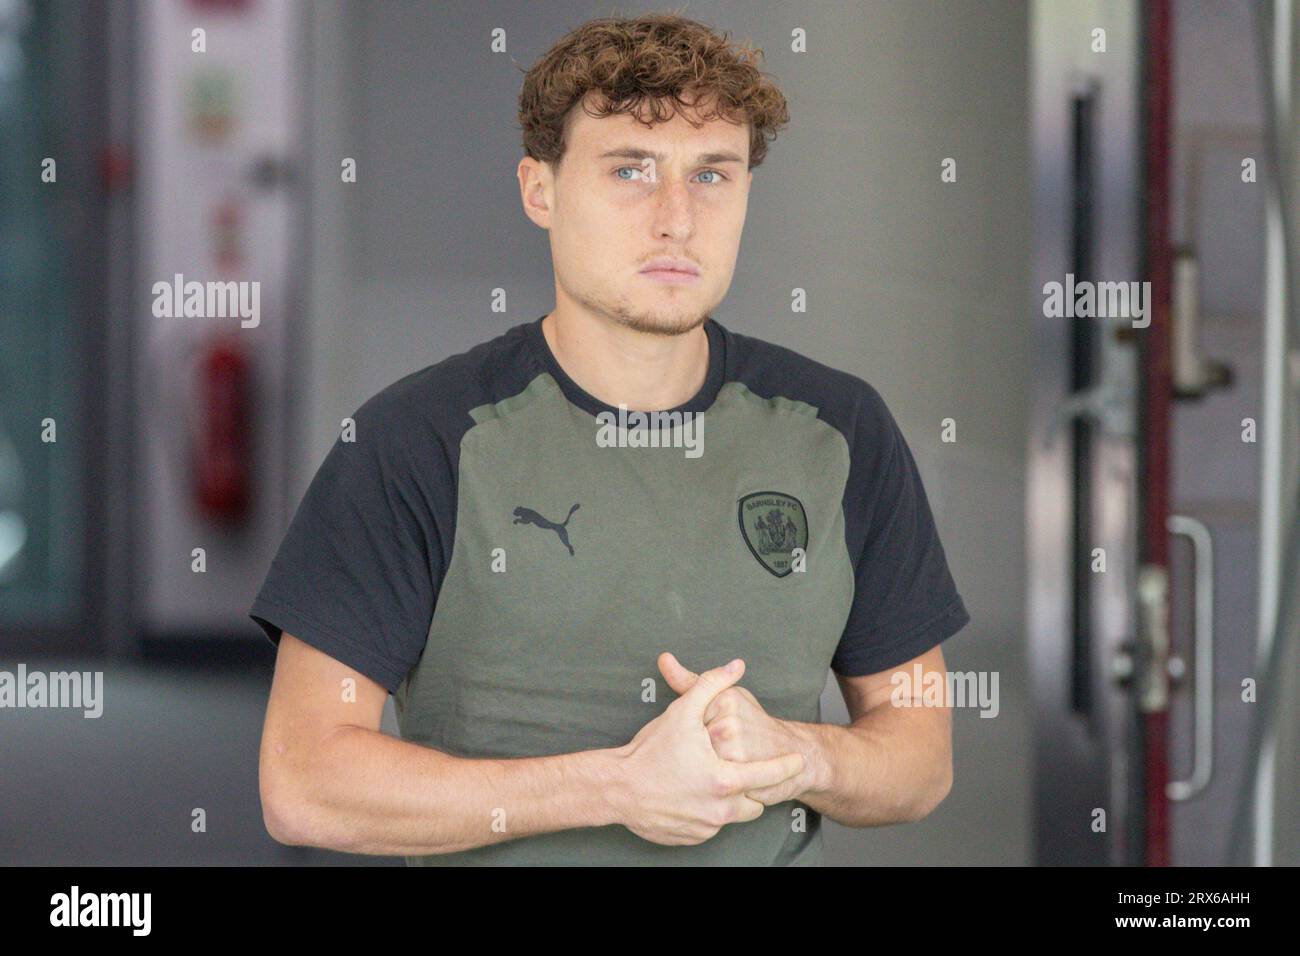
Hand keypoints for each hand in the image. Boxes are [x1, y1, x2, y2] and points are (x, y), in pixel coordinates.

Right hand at [611, 658, 805, 845]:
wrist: (617, 788)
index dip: (786, 766)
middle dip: (752, 788)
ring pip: (733, 817)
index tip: (796, 762)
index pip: (769, 775)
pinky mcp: (691, 838)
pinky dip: (707, 813)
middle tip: (738, 770)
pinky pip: (710, 827)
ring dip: (729, 801)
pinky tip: (691, 795)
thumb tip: (736, 666)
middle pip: (754, 804)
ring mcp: (705, 827)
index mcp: (725, 780)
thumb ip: (712, 685)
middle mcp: (719, 810)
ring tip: (711, 781)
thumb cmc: (650, 751)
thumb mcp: (683, 711)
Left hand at [658, 652, 820, 804]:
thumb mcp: (724, 697)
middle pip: (692, 744)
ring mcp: (736, 753)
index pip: (688, 718)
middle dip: (700, 752)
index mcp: (724, 700)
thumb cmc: (754, 723)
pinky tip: (733, 776)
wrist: (796, 751)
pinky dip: (719, 784)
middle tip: (722, 749)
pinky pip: (713, 784)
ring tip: (728, 762)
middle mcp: (728, 724)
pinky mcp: (743, 778)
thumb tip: (663, 658)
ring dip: (708, 769)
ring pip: (701, 765)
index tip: (713, 731)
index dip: (696, 730)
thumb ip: (691, 682)